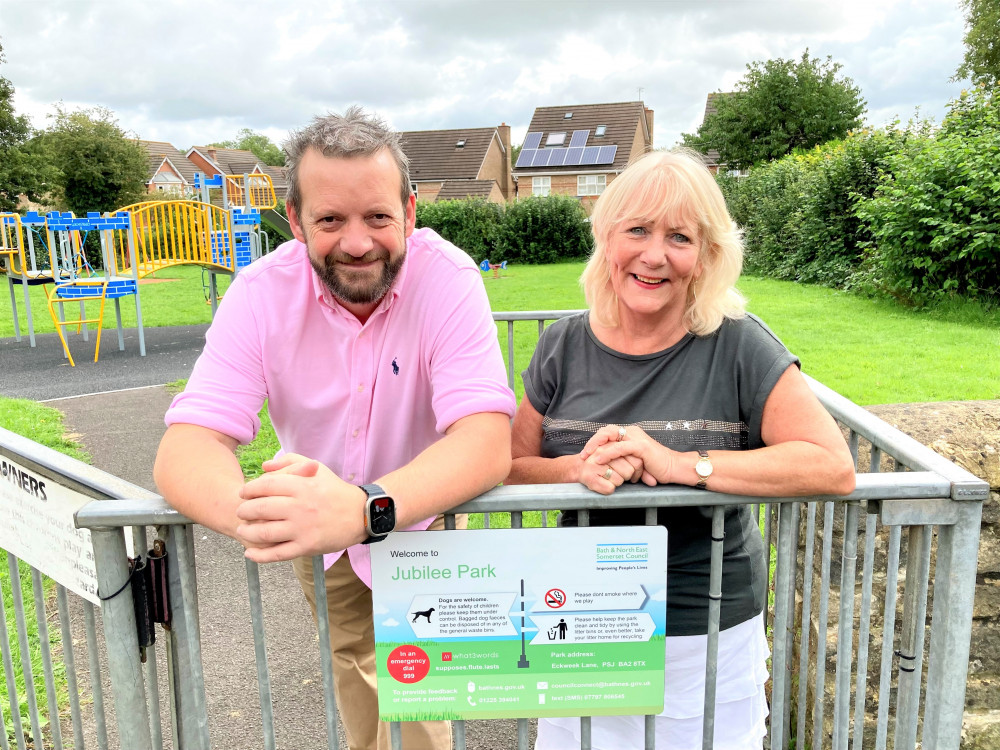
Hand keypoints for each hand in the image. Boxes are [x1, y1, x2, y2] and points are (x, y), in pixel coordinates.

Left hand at [235, 453, 366, 562]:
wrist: (361, 514)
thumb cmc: (335, 490)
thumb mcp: (316, 468)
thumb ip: (290, 462)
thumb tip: (264, 467)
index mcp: (301, 486)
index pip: (265, 485)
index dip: (249, 489)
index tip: (243, 493)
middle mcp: (300, 507)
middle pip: (260, 509)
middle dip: (245, 511)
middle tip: (241, 512)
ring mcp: (302, 528)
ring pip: (265, 533)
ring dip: (248, 532)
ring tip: (243, 530)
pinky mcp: (306, 546)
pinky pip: (277, 554)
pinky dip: (260, 555)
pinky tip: (249, 553)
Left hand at [583, 425, 675, 486]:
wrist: (673, 468)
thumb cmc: (655, 467)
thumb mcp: (634, 462)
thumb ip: (622, 460)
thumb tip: (608, 467)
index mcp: (630, 434)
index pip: (608, 433)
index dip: (595, 441)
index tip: (585, 453)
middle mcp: (632, 432)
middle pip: (606, 431)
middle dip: (592, 442)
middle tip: (583, 454)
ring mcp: (636, 438)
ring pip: (610, 437)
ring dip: (596, 446)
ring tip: (586, 456)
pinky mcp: (640, 447)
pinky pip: (619, 448)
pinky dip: (607, 453)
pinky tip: (598, 459)